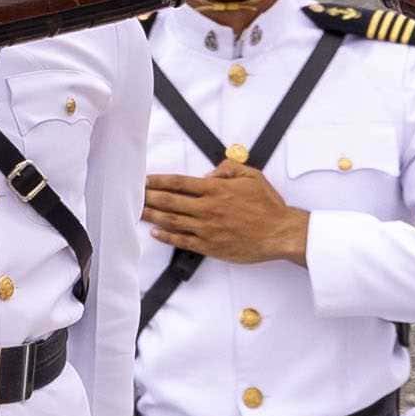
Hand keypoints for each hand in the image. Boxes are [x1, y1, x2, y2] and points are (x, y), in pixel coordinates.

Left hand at [141, 161, 312, 266]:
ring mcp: (207, 229)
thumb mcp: (252, 176)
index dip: (160, 181)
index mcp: (216, 190)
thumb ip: (228, 169)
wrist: (279, 233)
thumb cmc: (268, 205)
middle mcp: (208, 209)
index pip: (180, 183)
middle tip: (134, 195)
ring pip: (173, 221)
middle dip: (150, 197)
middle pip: (171, 201)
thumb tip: (209, 174)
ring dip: (153, 216)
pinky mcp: (210, 246)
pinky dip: (167, 237)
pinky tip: (156, 232)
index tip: (146, 180)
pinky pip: (183, 241)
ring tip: (139, 212)